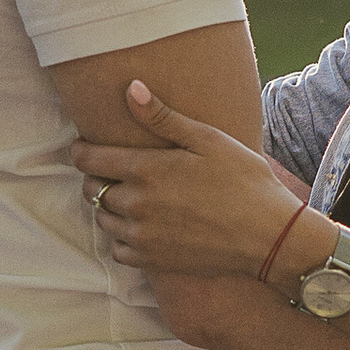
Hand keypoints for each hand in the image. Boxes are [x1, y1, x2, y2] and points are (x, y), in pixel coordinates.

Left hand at [73, 81, 307, 280]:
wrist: (268, 236)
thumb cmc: (244, 181)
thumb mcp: (208, 140)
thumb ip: (163, 117)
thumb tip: (131, 88)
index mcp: (146, 171)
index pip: (88, 160)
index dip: (81, 150)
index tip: (84, 146)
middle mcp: (136, 205)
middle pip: (92, 189)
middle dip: (96, 177)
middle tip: (112, 170)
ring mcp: (143, 236)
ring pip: (102, 219)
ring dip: (107, 206)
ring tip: (126, 196)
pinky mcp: (153, 260)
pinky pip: (118, 249)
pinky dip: (121, 237)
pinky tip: (139, 226)